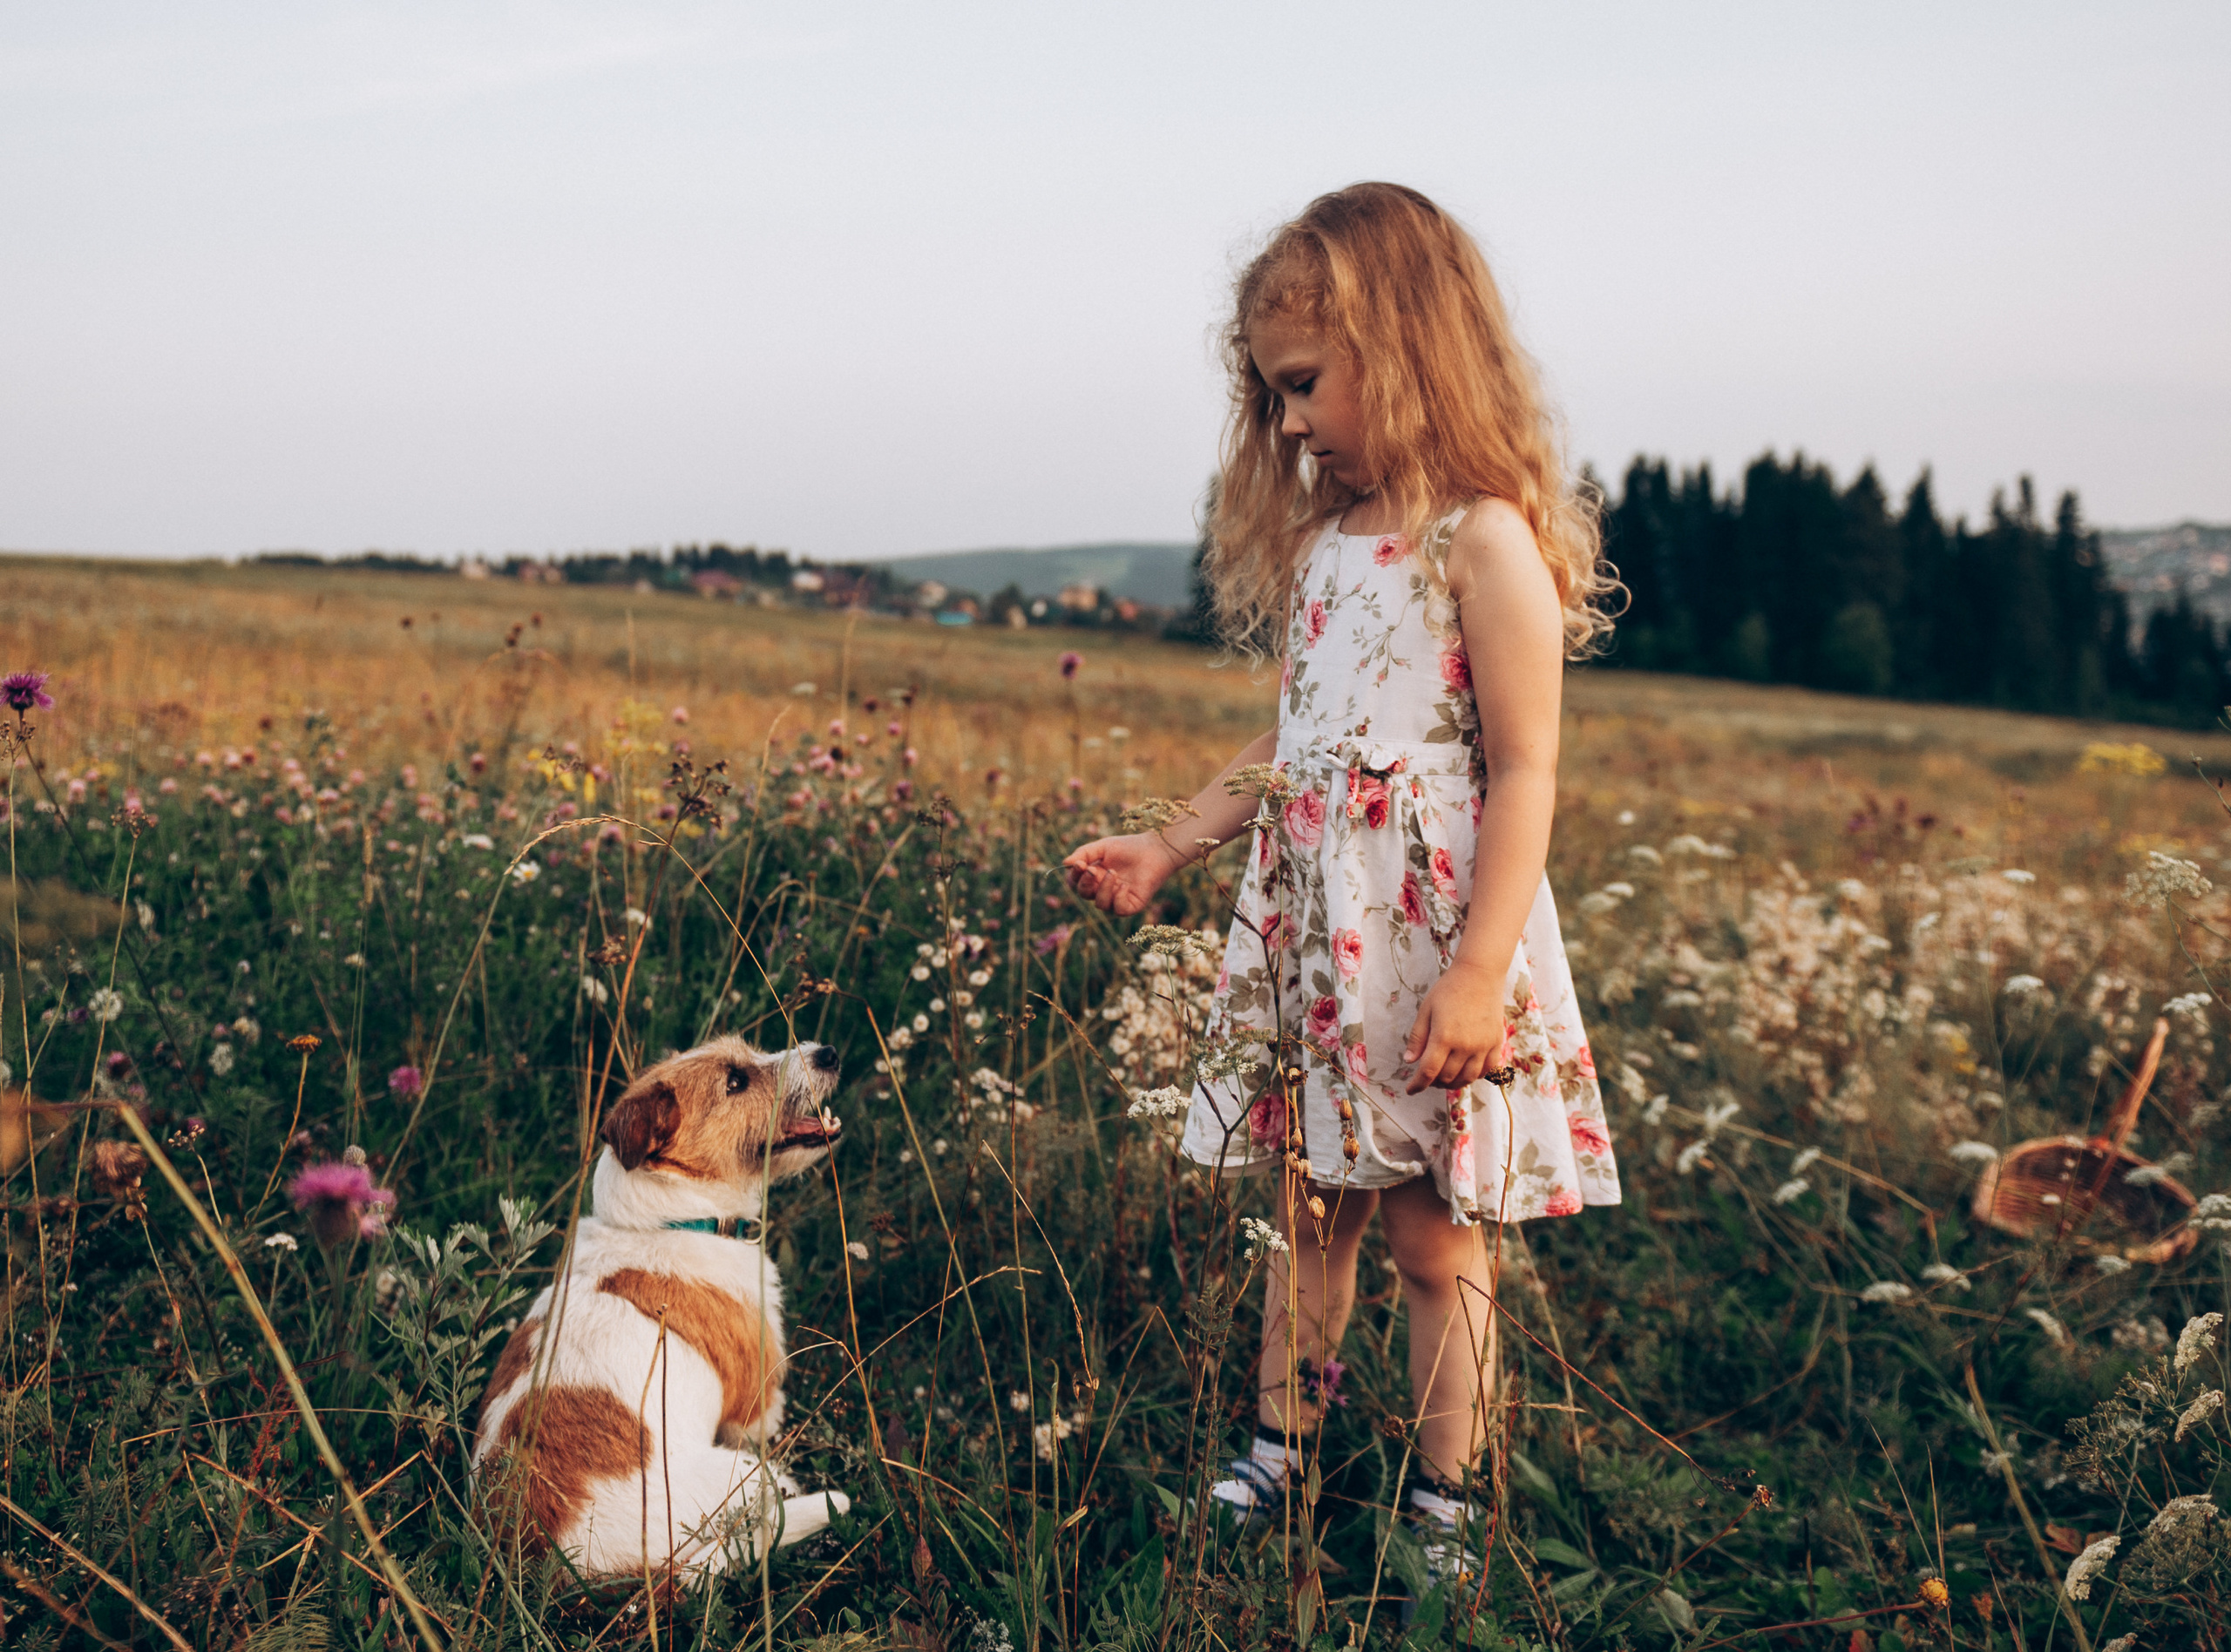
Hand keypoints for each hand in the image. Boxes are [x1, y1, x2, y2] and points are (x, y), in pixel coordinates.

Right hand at [1061, 833, 1185, 916]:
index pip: (1076, 882)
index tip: (1080, 864)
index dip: (1075, 875)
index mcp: (1095, 876)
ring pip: (1100, 904)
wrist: (1155, 849)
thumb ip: (1084, 854)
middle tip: (1093, 870)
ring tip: (1114, 873)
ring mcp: (1117, 898)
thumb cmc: (1129, 847)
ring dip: (1103, 889)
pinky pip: (1117, 909)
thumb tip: (1065, 863)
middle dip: (1086, 883)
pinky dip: (1117, 899)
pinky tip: (1123, 885)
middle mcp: (1104, 888)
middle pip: (1084, 894)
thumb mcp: (1103, 847)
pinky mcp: (1131, 905)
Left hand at [1401, 960, 1506, 1094]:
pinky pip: (1486, 1070)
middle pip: (1447, 1077)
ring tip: (1445, 1078)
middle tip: (1427, 1078)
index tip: (1411, 1090)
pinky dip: (1474, 1076)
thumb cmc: (1449, 989)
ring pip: (1467, 1078)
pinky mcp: (1496, 1043)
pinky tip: (1465, 1071)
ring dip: (1453, 1083)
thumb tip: (1409, 1061)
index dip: (1418, 1085)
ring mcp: (1483, 1046)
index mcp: (1444, 1037)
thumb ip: (1417, 1038)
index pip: (1428, 1072)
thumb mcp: (1426, 1010)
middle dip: (1433, 1083)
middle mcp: (1465, 1046)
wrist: (1480, 975)